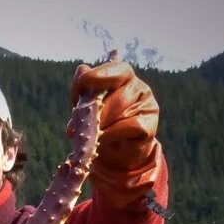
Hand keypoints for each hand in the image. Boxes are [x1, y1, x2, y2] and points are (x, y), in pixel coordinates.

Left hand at [68, 59, 161, 207]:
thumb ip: (86, 89)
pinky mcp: (150, 126)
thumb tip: (82, 70)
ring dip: (100, 124)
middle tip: (74, 126)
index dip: (96, 77)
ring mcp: (147, 106)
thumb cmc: (101, 125)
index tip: (78, 91)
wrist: (116, 154)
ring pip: (121, 111)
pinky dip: (111, 134)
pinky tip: (100, 140)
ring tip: (86, 135)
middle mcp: (139, 87)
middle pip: (116, 94)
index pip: (115, 69)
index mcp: (124, 77)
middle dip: (92, 110)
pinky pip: (129, 126)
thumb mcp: (89, 106)